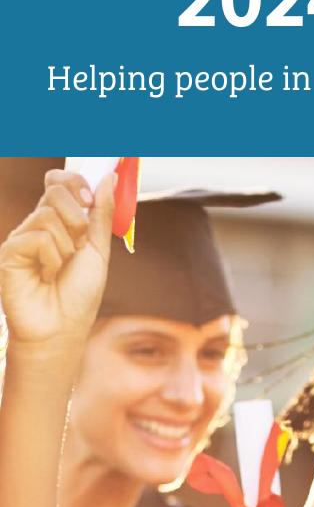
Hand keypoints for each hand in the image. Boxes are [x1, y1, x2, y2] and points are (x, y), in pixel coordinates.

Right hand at [0, 169, 113, 355]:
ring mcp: (22, 237)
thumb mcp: (98, 251)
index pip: (59, 182)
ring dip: (67, 246)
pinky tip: (46, 275)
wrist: (63, 328)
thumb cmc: (79, 294)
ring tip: (61, 269)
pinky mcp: (10, 252)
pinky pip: (38, 238)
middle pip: (55, 190)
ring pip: (49, 216)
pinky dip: (51, 258)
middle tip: (79, 244)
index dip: (75, 182)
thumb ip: (101, 215)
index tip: (89, 199)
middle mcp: (38, 225)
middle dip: (77, 217)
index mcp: (60, 222)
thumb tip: (110, 178)